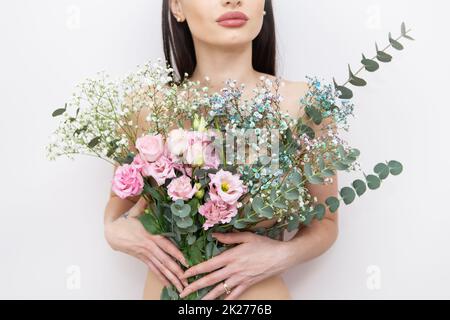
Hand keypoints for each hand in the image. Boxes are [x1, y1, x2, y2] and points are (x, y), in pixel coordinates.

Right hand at [104, 197, 188, 292]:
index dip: (176, 254)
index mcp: (150, 235)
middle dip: (176, 271)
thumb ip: (145, 202)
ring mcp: (146, 255)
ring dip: (171, 278)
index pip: (166, 246)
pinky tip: (169, 285)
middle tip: (187, 280)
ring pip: (160, 268)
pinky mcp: (142, 259)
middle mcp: (149, 247)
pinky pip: (154, 270)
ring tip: (181, 287)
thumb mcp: (136, 211)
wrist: (111, 232)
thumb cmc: (125, 221)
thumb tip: (149, 192)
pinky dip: (162, 277)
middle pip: (165, 261)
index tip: (186, 261)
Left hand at [179, 231, 295, 299]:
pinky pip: (235, 295)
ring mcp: (241, 279)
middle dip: (195, 286)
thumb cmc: (264, 245)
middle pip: (211, 279)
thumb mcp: (246, 236)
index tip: (184, 274)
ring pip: (220, 290)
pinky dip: (227, 302)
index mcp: (231, 256)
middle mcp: (233, 269)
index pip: (209, 265)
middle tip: (183, 292)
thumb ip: (229, 237)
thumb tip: (214, 235)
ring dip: (207, 297)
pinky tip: (219, 306)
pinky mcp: (248, 284)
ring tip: (196, 303)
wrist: (282, 256)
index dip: (195, 270)